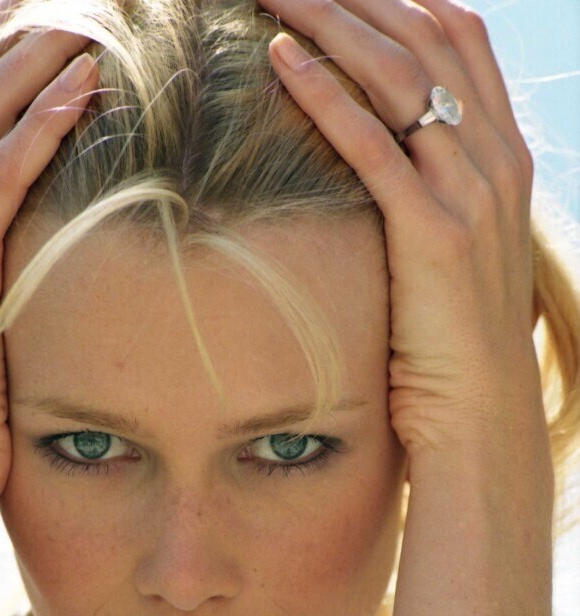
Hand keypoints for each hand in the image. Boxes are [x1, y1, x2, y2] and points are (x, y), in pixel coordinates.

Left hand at [259, 0, 545, 457]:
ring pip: (400, 78)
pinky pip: (375, 148)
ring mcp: (471, 194)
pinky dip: (327, 98)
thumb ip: (433, 192)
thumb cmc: (452, 337)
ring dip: (332, 25)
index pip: (458, 37)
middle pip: (425, 39)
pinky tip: (283, 62)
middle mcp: (496, 160)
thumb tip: (385, 160)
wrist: (478, 407)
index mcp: (503, 155)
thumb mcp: (455, 248)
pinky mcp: (434, 235)